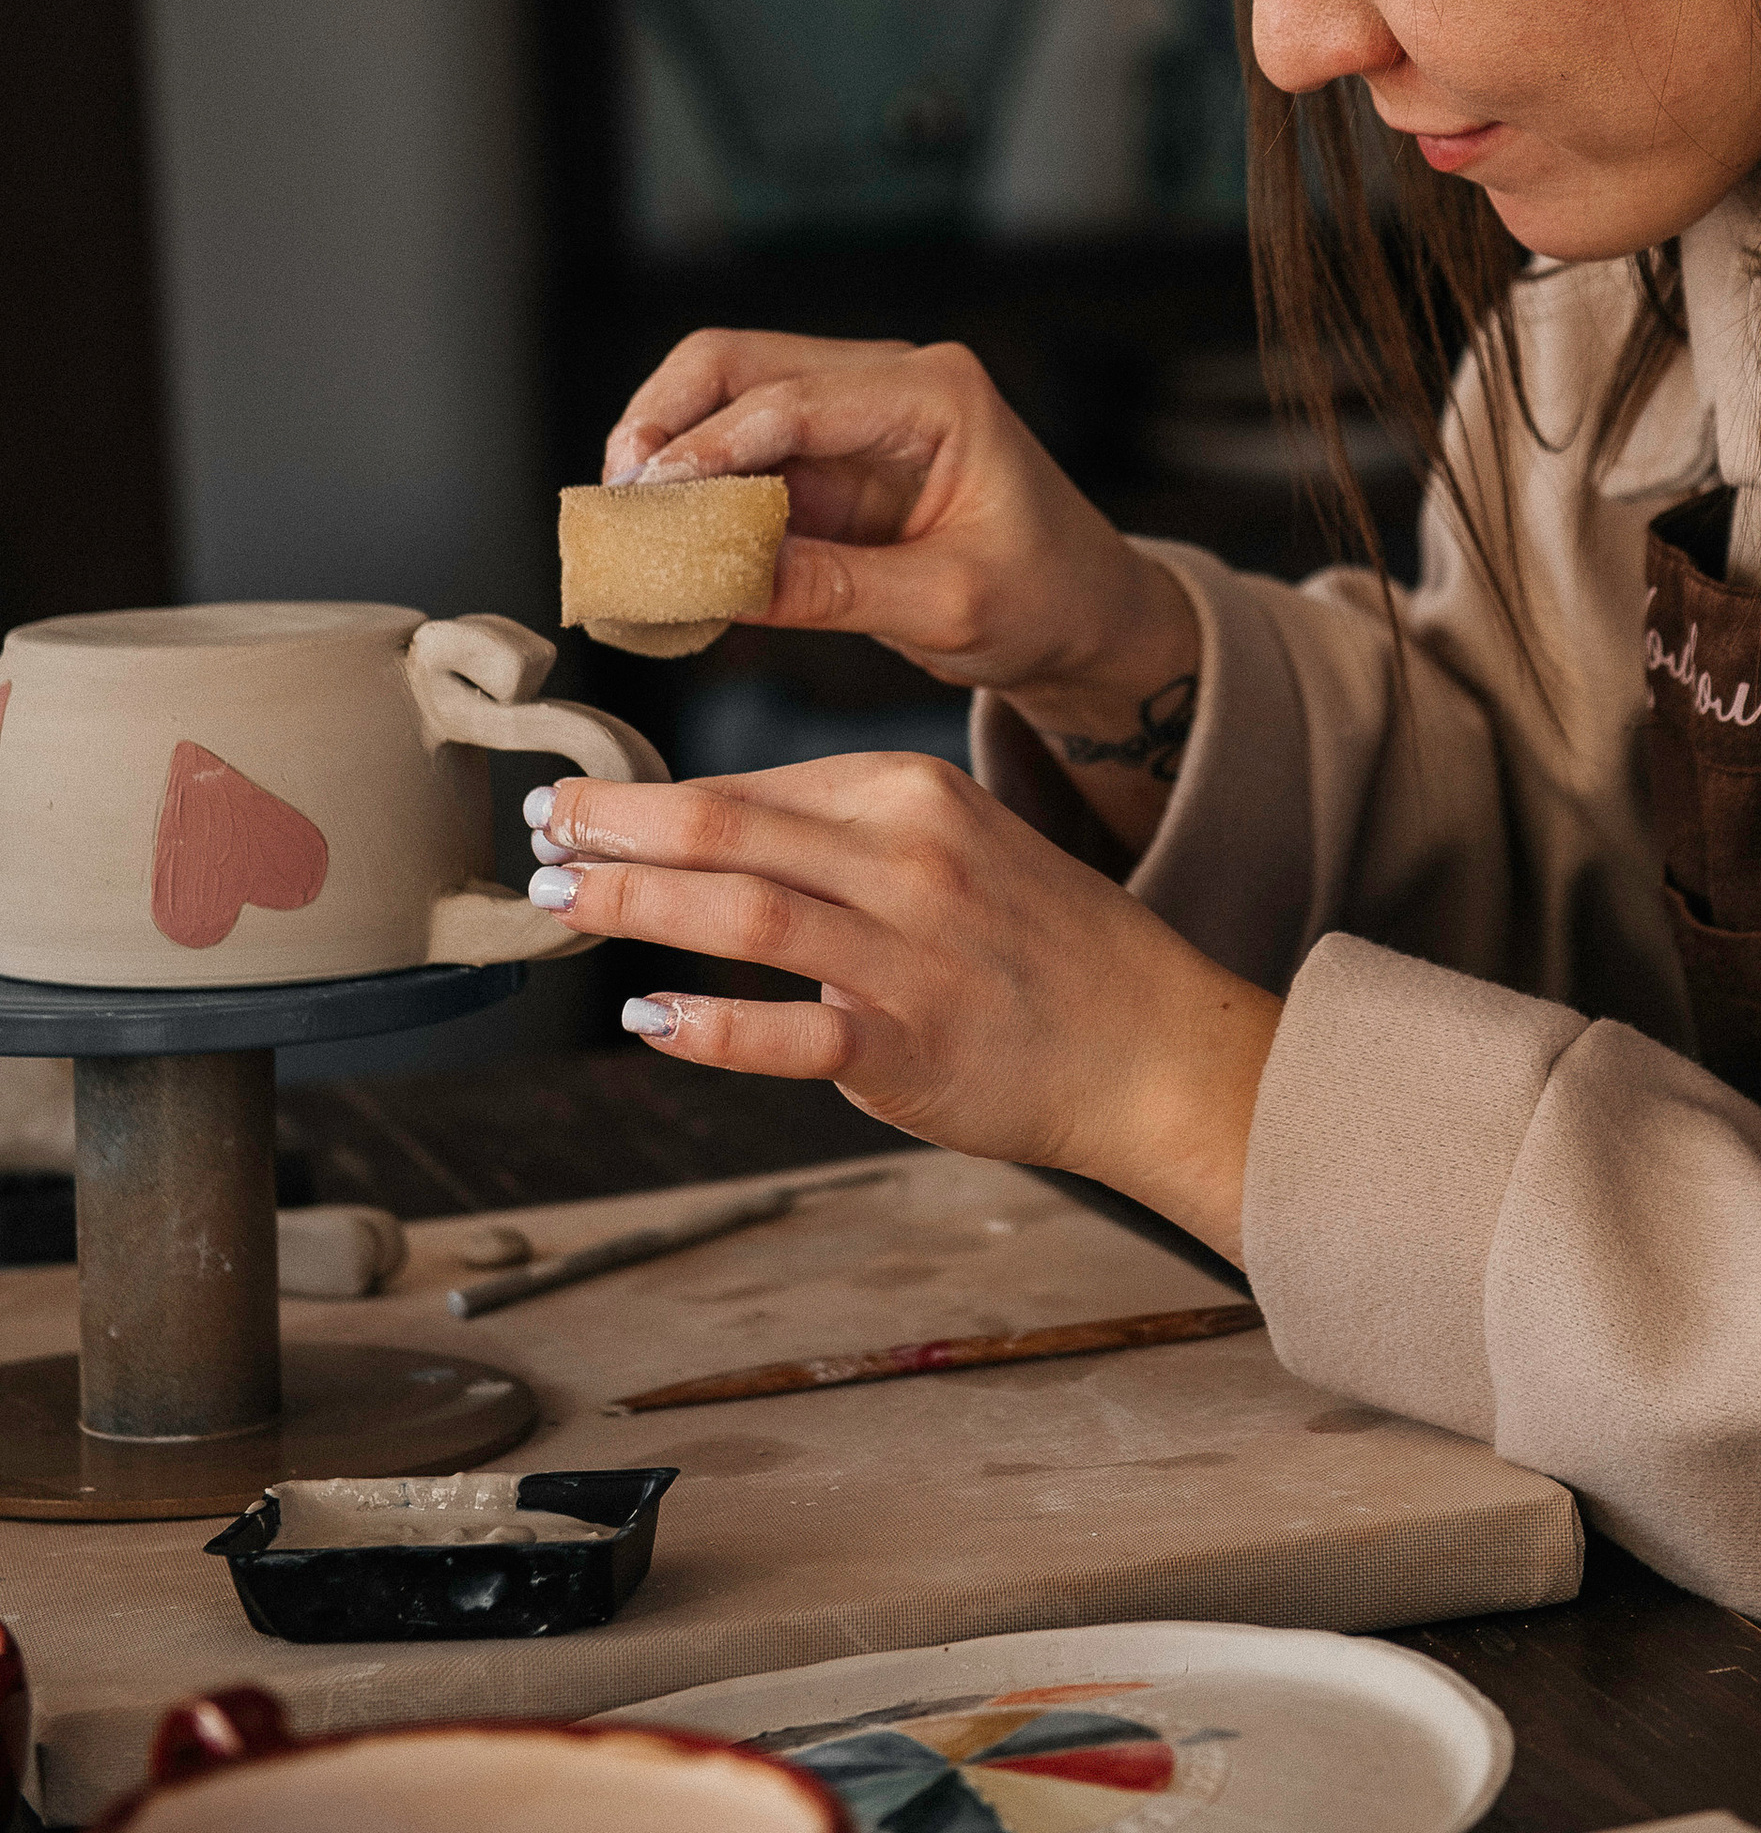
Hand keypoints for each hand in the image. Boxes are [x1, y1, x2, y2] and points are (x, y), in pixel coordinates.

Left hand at [521, 757, 1276, 1260]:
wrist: (1149, 1041)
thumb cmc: (1040, 942)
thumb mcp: (954, 843)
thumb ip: (844, 836)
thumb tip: (706, 839)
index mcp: (910, 794)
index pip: (750, 785)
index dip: (646, 796)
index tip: (574, 806)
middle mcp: (907, 859)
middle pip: (727, 825)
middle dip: (615, 825)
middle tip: (539, 831)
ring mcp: (907, 954)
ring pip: (743, 913)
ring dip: (635, 904)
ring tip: (561, 902)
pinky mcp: (908, 1047)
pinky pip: (790, 1033)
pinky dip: (708, 1025)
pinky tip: (646, 1018)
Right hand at [603, 328, 1199, 758]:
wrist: (1084, 618)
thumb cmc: (1045, 600)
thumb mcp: (949, 608)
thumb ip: (836, 591)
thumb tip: (722, 584)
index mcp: (938, 394)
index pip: (793, 398)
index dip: (708, 447)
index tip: (647, 501)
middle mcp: (888, 381)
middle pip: (736, 363)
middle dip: (663, 423)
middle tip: (616, 501)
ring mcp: (851, 414)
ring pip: (721, 399)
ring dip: (666, 454)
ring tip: (624, 528)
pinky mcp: (826, 459)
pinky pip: (736, 457)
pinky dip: (691, 494)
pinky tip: (662, 547)